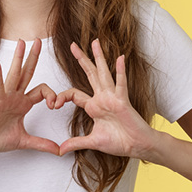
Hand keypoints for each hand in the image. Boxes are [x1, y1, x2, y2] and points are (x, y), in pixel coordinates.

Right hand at [0, 38, 58, 155]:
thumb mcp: (24, 141)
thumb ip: (42, 144)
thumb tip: (58, 151)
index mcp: (23, 103)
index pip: (42, 90)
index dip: (52, 95)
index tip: (55, 106)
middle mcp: (16, 96)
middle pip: (28, 73)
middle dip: (34, 57)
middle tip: (39, 41)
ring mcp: (6, 96)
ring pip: (15, 74)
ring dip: (19, 58)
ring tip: (22, 42)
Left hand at [56, 40, 155, 158]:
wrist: (138, 147)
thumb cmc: (119, 142)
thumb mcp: (92, 141)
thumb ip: (76, 142)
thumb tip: (60, 150)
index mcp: (93, 106)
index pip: (74, 93)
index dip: (62, 96)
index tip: (53, 104)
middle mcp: (102, 97)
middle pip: (89, 74)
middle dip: (81, 59)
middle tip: (72, 45)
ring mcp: (112, 97)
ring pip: (103, 73)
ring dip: (99, 57)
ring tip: (95, 42)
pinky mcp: (123, 101)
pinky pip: (120, 84)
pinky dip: (120, 71)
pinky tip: (119, 58)